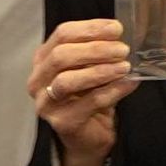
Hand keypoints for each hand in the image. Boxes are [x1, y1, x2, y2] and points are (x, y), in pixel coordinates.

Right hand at [27, 16, 136, 165]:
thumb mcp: (91, 68)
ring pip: (68, 80)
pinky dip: (112, 90)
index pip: (62, 35)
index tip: (116, 28)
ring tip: (125, 66)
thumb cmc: (89, 98)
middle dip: (95, 49)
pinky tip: (128, 83)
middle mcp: (38, 80)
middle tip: (122, 49)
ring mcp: (46, 103)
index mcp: (43, 59)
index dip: (90, 28)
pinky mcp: (62, 122)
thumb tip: (118, 35)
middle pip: (61, 55)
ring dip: (100, 70)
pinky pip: (88, 102)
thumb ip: (98, 51)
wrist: (89, 137)